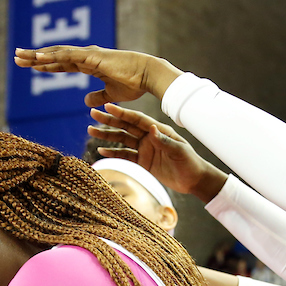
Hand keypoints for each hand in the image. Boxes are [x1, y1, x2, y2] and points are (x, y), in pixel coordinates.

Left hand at [13, 46, 181, 107]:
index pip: (62, 63)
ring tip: (20, 55)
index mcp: (89, 64)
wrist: (147, 76)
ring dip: (37, 55)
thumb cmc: (134, 83)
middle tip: (16, 56)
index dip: (46, 64)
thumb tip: (85, 101)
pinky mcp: (91, 58)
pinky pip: (67, 57)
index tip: (30, 65)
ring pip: (56, 53)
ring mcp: (87, 55)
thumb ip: (98, 96)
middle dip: (35, 57)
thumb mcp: (111, 94)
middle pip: (54, 56)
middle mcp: (85, 56)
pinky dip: (52, 57)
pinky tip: (38, 58)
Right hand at [89, 104, 226, 200]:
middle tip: (92, 114)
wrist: (194, 180)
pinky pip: (125, 156)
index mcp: (158, 130)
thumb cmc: (190, 162)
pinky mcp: (143, 162)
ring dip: (107, 136)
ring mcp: (145, 149)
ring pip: (122, 141)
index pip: (136, 119)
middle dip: (108, 121)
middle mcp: (149, 137)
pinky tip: (101, 151)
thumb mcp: (178, 150)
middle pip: (125, 127)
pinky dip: (113, 154)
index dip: (122, 112)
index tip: (107, 106)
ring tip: (91, 131)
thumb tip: (150, 128)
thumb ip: (163, 141)